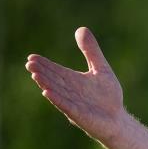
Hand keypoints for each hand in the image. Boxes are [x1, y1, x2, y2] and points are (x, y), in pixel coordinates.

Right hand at [26, 27, 126, 144]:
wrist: (118, 119)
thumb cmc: (108, 96)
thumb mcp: (101, 68)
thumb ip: (91, 51)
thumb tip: (81, 28)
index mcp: (73, 80)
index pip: (56, 70)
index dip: (45, 64)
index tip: (32, 57)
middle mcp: (70, 92)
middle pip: (53, 80)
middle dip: (42, 72)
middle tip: (29, 64)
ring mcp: (73, 104)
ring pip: (57, 92)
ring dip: (46, 84)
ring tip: (35, 75)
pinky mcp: (79, 115)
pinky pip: (66, 106)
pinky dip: (57, 99)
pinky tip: (47, 92)